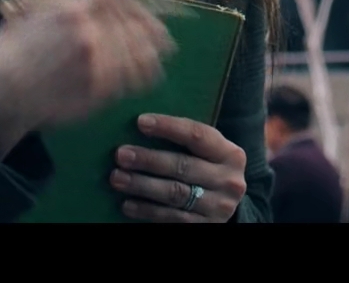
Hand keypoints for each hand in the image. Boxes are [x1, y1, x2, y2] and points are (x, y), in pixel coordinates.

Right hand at [0, 0, 174, 157]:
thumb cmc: (7, 52)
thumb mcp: (22, 6)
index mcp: (70, 7)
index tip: (130, 5)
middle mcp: (87, 31)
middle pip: (132, 15)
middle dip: (143, 20)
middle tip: (155, 28)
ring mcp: (96, 62)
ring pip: (141, 45)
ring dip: (151, 44)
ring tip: (158, 47)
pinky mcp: (101, 90)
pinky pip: (137, 76)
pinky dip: (147, 69)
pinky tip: (149, 68)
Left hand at [111, 114, 246, 222]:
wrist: (224, 205)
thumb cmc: (207, 169)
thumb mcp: (208, 154)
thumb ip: (186, 141)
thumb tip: (141, 124)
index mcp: (230, 154)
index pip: (197, 135)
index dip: (168, 127)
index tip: (140, 122)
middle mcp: (229, 180)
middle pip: (183, 166)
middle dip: (148, 159)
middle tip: (121, 155)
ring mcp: (218, 207)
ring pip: (174, 193)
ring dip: (142, 185)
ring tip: (117, 178)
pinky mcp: (205, 226)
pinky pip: (171, 217)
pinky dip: (146, 210)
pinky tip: (127, 204)